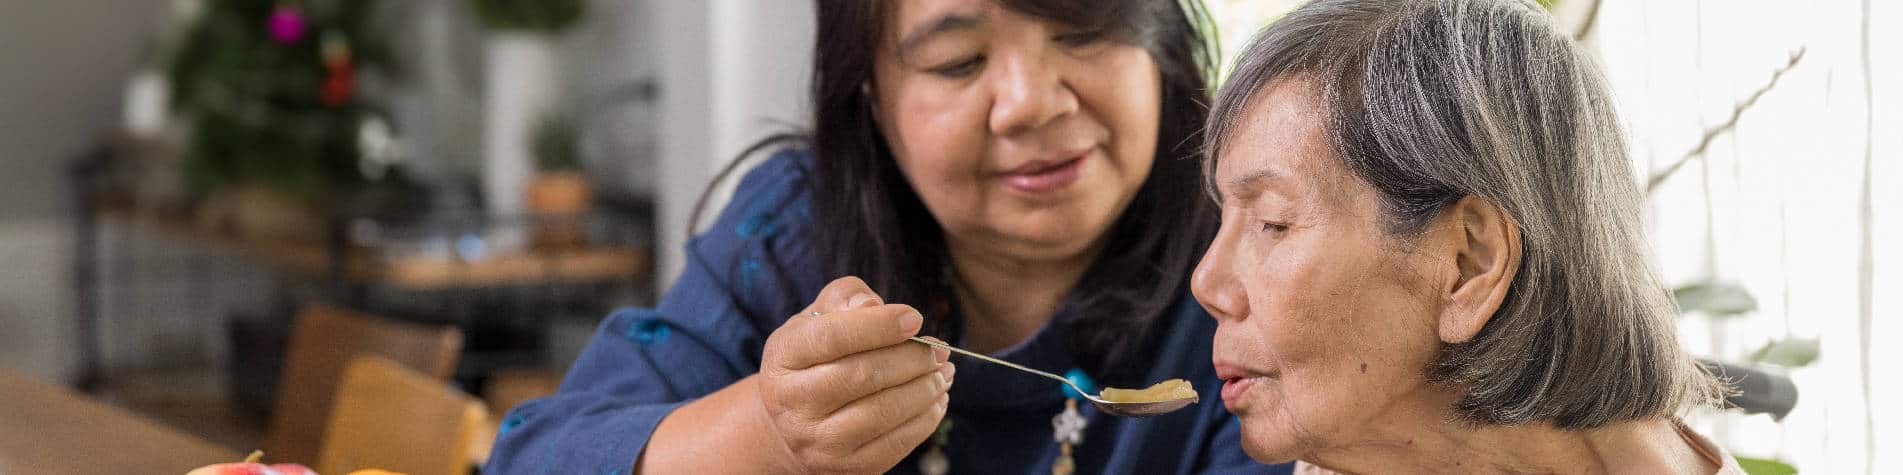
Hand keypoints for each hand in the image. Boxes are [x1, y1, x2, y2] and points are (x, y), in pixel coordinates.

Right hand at [756, 277, 954, 473]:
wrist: (794, 424)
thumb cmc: (816, 358)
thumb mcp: (817, 319)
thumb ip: (844, 299)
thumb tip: (872, 307)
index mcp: (783, 358)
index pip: (831, 337)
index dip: (878, 326)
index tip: (915, 318)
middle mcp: (792, 403)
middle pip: (861, 376)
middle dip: (911, 359)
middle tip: (940, 349)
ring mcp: (817, 441)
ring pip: (881, 412)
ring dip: (925, 388)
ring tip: (945, 371)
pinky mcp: (845, 467)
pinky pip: (895, 443)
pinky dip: (925, 417)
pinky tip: (937, 398)